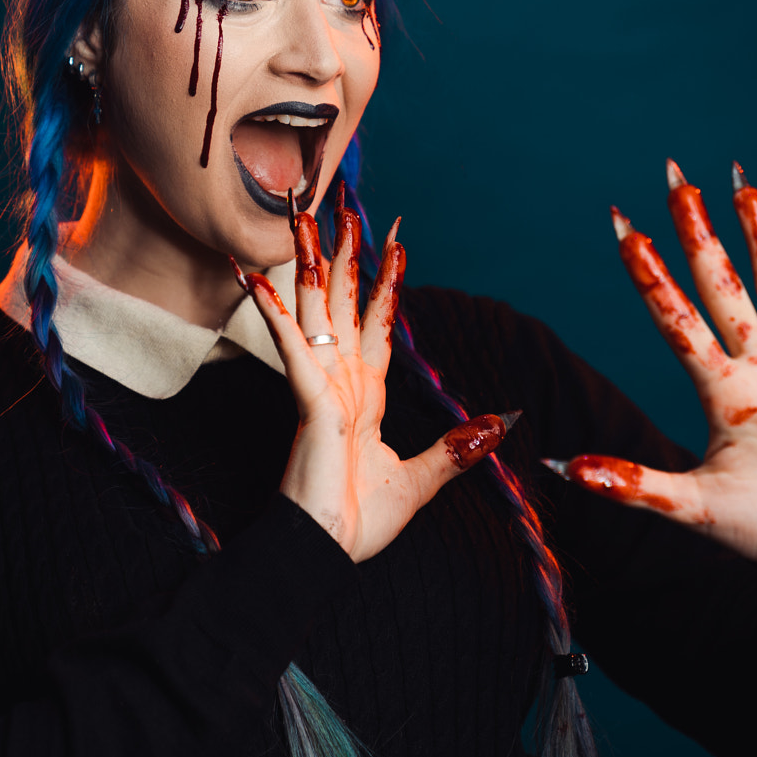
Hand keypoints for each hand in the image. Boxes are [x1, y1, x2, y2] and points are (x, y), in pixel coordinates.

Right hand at [237, 198, 507, 561]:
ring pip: (313, 309)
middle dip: (345, 252)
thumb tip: (500, 422)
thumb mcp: (424, 479)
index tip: (396, 241)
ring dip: (309, 261)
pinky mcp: (308, 401)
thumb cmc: (359, 522)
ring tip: (303, 215)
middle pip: (341, 301)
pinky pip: (291, 347)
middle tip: (342, 204)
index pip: (377, 323)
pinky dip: (275, 312)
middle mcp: (340, 381)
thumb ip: (457, 448)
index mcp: (365, 394)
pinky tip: (256, 278)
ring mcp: (320, 387)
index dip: (386, 282)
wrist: (326, 553)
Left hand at [549, 160, 756, 568]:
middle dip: (700, 233)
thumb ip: (634, 485)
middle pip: (722, 285)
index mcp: (718, 391)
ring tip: (744, 187)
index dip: (650, 274)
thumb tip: (562, 467)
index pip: (676, 317)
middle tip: (677, 178)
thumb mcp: (693, 508)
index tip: (624, 227)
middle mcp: (756, 366)